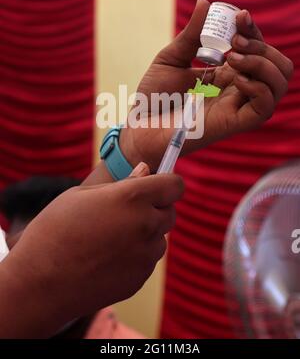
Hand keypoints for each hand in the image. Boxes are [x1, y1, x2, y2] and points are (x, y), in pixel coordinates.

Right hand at [0, 166, 183, 337]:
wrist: (39, 282)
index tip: (157, 185)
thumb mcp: (82, 194)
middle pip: (170, 212)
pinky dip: (136, 256)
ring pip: (160, 238)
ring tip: (112, 237)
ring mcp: (144, 255)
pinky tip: (108, 257)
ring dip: (146, 234)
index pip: (175, 185)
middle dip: (156, 209)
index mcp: (132, 198)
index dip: (167, 183)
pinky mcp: (140, 278)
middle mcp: (145, 225)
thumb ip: (122, 182)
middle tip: (127, 211)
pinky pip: (147, 260)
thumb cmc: (55, 230)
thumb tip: (145, 170)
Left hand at [120, 0, 293, 170]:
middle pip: (277, 66)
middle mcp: (238, 90)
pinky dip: (257, 86)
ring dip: (262, 63)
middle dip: (262, 46)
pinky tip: (233, 79)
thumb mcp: (171, 58)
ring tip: (234, 59)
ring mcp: (238, 107)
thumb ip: (191, 34)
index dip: (254, 30)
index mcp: (227, 75)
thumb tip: (204, 2)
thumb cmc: (153, 96)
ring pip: (279, 84)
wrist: (139, 125)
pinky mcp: (234, 124)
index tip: (239, 16)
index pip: (257, 50)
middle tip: (234, 42)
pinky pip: (264, 106)